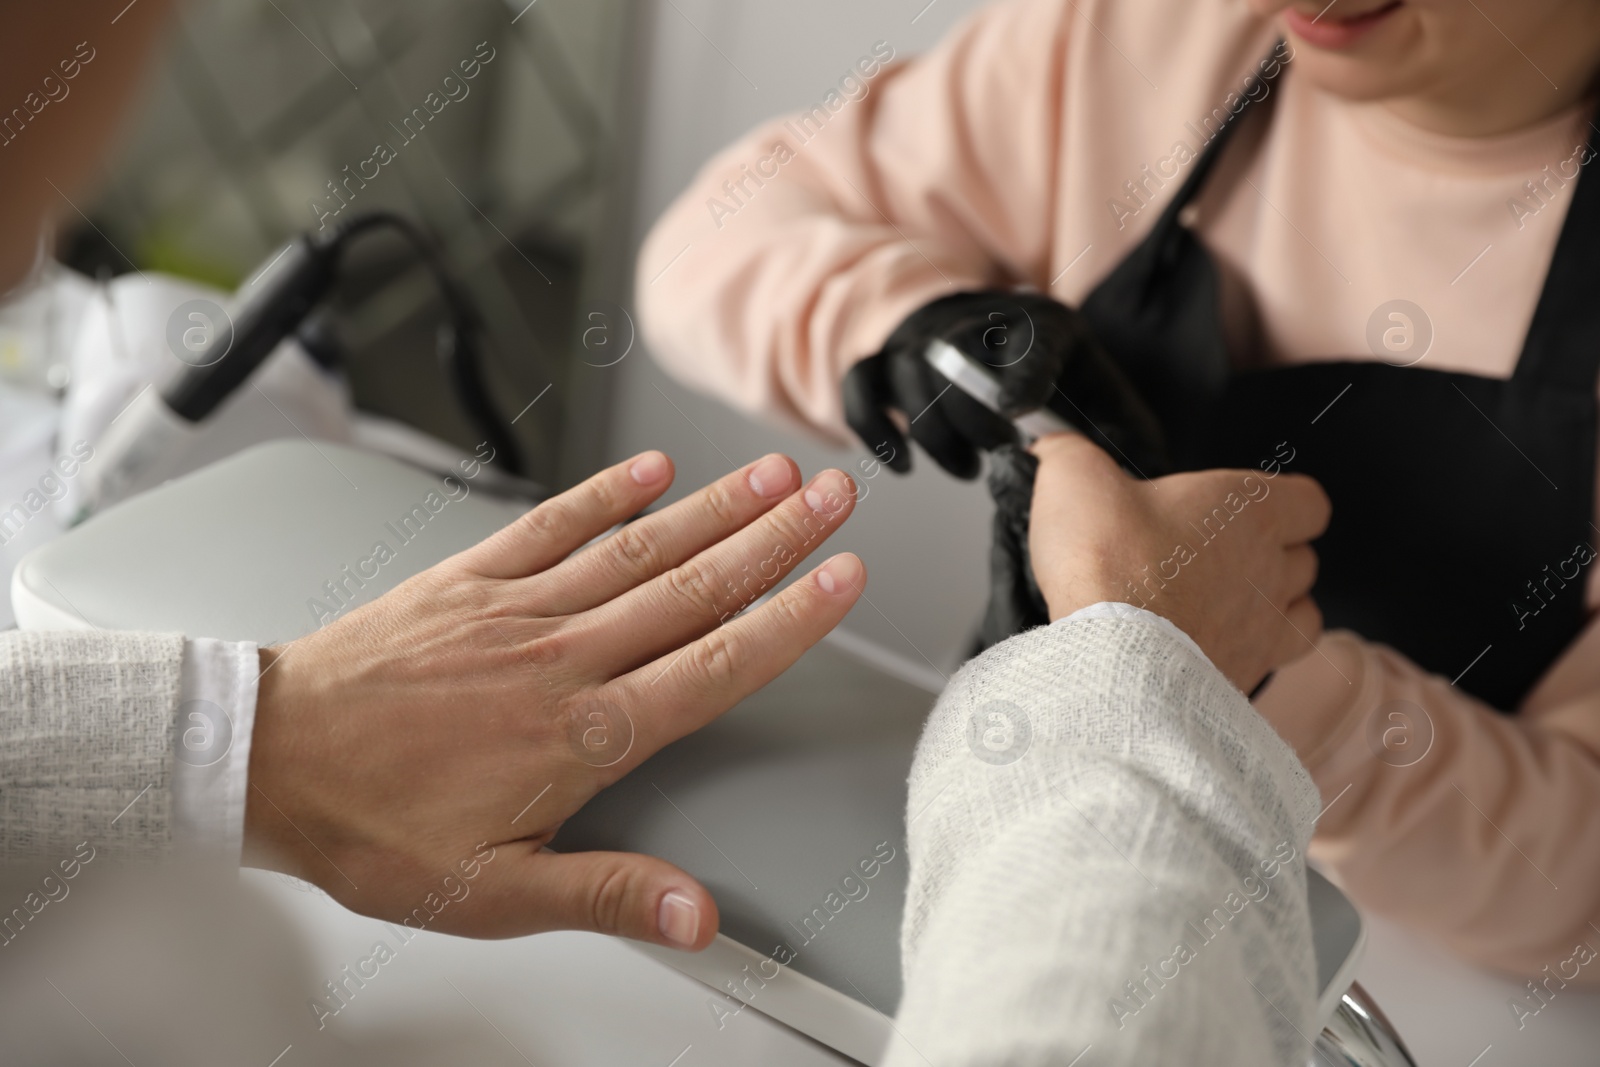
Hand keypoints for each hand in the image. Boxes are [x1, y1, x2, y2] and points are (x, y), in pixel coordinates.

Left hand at [244, 451, 864, 949]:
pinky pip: (552, 524)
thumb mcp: (490, 894)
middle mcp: (561, 657)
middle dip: (777, 540)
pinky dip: (606, 493)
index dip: (790, 620)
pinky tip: (651, 471)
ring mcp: (517, 609)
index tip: (843, 580)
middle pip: (694, 588)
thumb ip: (604, 894)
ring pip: (639, 547)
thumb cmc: (372, 828)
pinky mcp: (471, 578)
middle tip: (835, 497)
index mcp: (580, 733)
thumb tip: (695, 914)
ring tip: (774, 475)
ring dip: (715, 507)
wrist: (265, 759)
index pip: (714, 665)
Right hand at [841, 291, 1166, 478]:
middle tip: (998, 453)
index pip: (1030, 342)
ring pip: (909, 381)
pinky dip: (873, 429)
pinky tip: (903, 466)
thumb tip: (1153, 476)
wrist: (979, 322)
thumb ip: (1124, 426)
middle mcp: (974, 321)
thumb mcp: (1096, 382)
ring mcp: (922, 339)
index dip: (1022, 375)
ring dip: (935, 436)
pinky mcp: (883, 359)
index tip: (1016, 413)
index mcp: (1041, 324)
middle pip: (959, 366)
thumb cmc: (1047, 368)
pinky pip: (860, 388)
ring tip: (967, 469)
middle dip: (976, 422)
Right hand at [1027, 434, 1329, 691]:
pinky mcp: (1243, 676)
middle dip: (1271, 556)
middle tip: (1221, 558)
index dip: (1285, 503)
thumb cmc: (1111, 564)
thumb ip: (1067, 455)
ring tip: (1230, 606)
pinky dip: (1250, 655)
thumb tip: (1054, 448)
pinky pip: (1270, 665)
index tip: (1251, 508)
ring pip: (1302, 613)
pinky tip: (1212, 651)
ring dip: (1273, 608)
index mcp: (1247, 509)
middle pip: (1304, 559)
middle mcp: (1269, 568)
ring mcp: (1263, 628)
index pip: (1309, 501)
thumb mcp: (1075, 481)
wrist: (1112, 654)